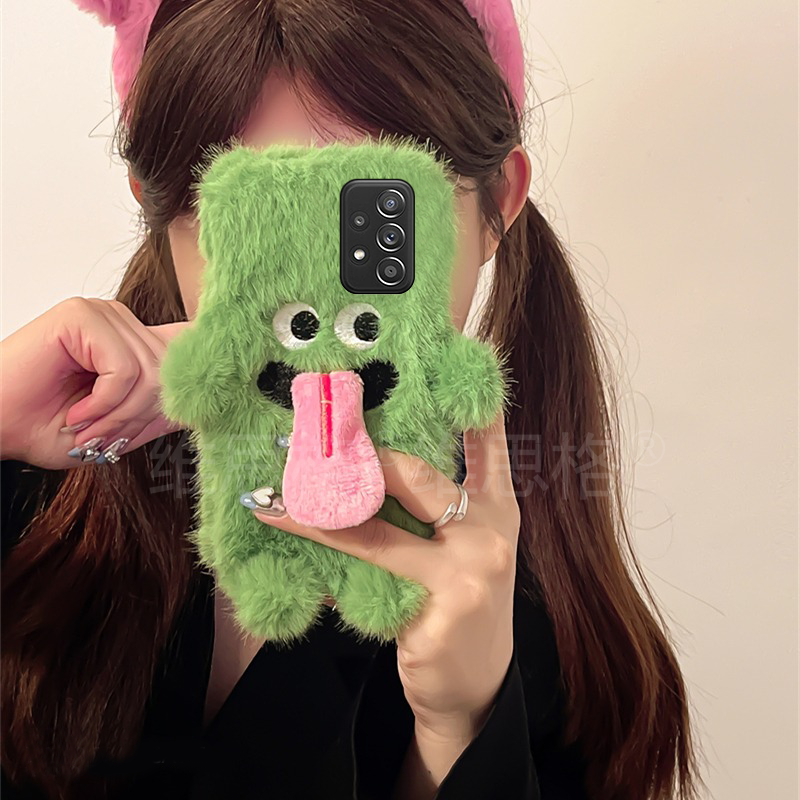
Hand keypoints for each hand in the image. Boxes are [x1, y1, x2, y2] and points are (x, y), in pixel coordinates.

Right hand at [0, 297, 188, 468]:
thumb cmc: (43, 426)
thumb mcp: (118, 428)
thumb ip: (158, 413)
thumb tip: (201, 406)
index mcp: (133, 342)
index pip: (187, 345)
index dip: (197, 374)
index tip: (199, 405)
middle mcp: (123, 323)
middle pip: (171, 372)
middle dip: (140, 417)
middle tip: (103, 438)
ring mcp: (103, 315)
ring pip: (150, 373)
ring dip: (118, 415)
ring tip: (87, 428)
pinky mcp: (82, 317)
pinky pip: (123, 369)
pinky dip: (104, 402)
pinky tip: (78, 412)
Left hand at [248, 411, 519, 744]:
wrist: (475, 687)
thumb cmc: (462, 606)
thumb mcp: (467, 549)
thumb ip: (437, 508)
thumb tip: (378, 463)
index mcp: (498, 510)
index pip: (489, 444)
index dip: (473, 402)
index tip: (454, 358)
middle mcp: (488, 533)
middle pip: (416, 475)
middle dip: (361, 458)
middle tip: (308, 439)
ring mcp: (466, 574)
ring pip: (375, 530)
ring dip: (317, 513)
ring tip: (273, 498)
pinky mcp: (436, 613)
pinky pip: (363, 576)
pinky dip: (322, 557)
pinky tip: (286, 539)